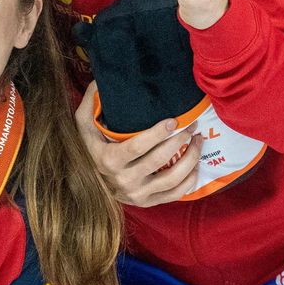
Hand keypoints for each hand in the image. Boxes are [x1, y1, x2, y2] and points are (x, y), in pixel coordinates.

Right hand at [73, 86, 201, 206]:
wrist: (89, 182)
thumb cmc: (92, 147)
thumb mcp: (85, 124)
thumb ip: (91, 102)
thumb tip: (101, 81)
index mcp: (109, 159)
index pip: (138, 146)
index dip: (158, 133)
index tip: (174, 120)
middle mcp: (123, 180)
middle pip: (159, 160)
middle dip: (180, 140)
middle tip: (192, 126)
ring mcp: (137, 194)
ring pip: (171, 178)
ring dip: (191, 158)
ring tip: (198, 141)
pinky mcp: (147, 202)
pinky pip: (175, 194)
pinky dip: (189, 180)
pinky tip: (195, 165)